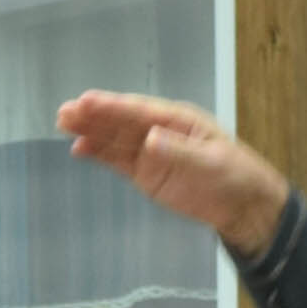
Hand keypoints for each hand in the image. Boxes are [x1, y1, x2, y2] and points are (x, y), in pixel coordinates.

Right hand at [54, 89, 287, 254]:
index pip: (139, 111)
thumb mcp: (211, 163)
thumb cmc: (234, 176)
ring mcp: (150, 152)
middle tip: (65, 111)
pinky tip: (79, 149)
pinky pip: (117, 161)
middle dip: (94, 115)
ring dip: (90, 132)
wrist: (243, 205)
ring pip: (115, 138)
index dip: (113, 107)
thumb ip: (179, 153)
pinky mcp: (145, 173)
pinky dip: (98, 154)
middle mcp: (159, 130)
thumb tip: (150, 139)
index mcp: (177, 119)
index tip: (88, 102)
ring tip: (63, 124)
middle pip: (121, 121)